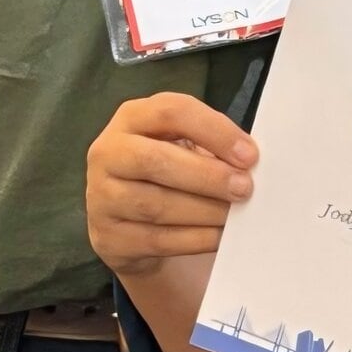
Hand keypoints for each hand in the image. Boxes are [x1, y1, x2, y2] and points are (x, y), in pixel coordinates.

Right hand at [86, 92, 256, 280]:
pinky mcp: (108, 237)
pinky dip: (194, 239)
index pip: (170, 111)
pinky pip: (156, 240)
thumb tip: (248, 164)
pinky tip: (219, 237)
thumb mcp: (181, 146)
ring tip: (234, 215)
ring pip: (155, 205)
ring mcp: (102, 196)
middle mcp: (108, 152)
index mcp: (132, 117)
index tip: (249, 155)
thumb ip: (209, 147)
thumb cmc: (165, 170)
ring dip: (204, 211)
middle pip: (155, 160)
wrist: (128, 220)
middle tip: (245, 188)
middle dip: (207, 176)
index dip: (213, 130)